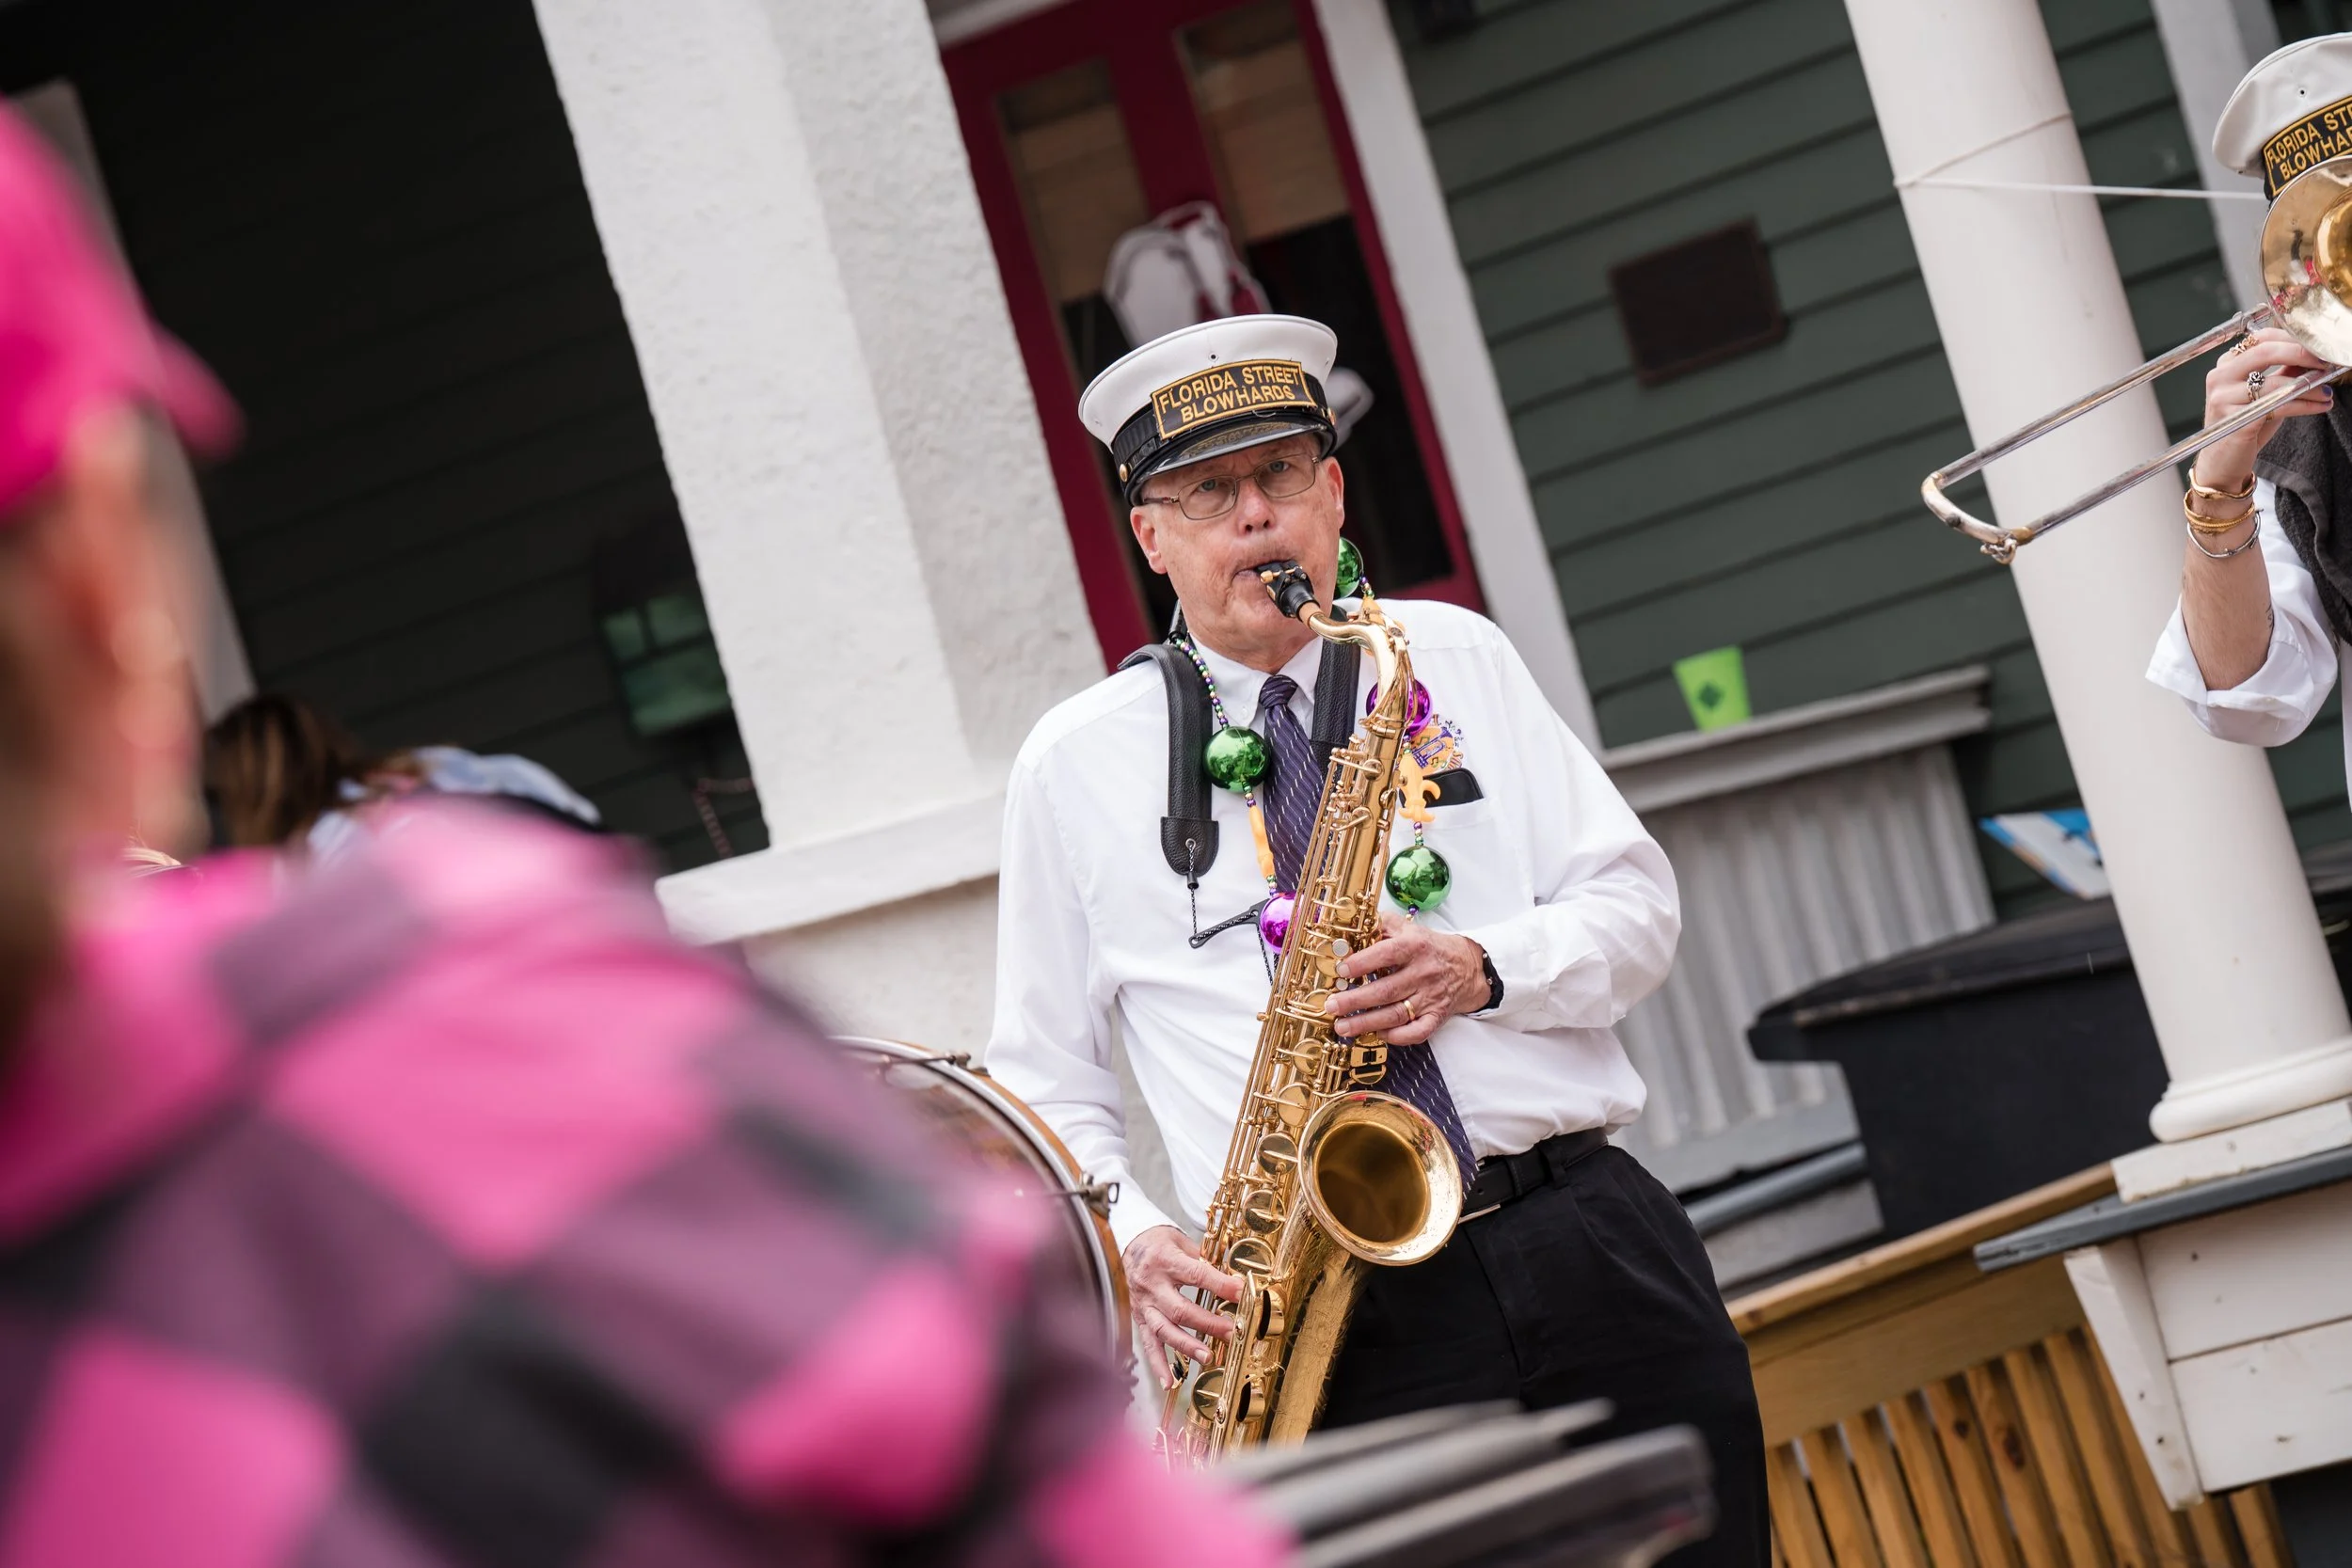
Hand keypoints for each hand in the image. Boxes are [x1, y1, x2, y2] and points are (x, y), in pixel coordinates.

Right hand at [1124, 1225, 1241, 1386]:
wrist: (1128, 1243)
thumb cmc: (1159, 1242)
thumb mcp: (1181, 1241)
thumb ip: (1205, 1261)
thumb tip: (1234, 1280)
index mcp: (1165, 1260)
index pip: (1197, 1275)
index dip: (1221, 1286)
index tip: (1242, 1293)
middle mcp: (1152, 1285)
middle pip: (1181, 1309)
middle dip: (1208, 1323)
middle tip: (1232, 1332)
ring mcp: (1144, 1304)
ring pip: (1164, 1330)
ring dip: (1186, 1346)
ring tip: (1207, 1357)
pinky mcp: (1140, 1318)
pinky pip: (1148, 1344)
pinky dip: (1158, 1365)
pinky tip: (1169, 1383)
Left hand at [1327, 912, 1488, 1045]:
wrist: (1466, 966)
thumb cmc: (1428, 947)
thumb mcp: (1407, 928)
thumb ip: (1380, 925)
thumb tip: (1349, 929)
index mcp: (1415, 946)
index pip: (1387, 954)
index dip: (1362, 963)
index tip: (1341, 970)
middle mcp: (1423, 973)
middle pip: (1386, 990)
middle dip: (1355, 1000)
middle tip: (1331, 1006)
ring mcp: (1430, 998)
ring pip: (1396, 1015)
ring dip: (1366, 1023)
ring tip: (1342, 1026)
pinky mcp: (1436, 1017)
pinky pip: (1416, 1032)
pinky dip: (1396, 1037)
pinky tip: (1376, 1034)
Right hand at [2195, 327, 2337, 491]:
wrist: (2223, 462)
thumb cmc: (2245, 426)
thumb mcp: (2266, 394)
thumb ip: (2284, 372)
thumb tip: (2314, 356)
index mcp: (2226, 365)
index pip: (2261, 339)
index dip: (2293, 339)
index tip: (2317, 347)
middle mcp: (2220, 378)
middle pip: (2265, 352)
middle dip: (2302, 354)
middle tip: (2326, 362)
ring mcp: (2223, 399)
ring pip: (2276, 384)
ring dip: (2311, 386)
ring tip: (2327, 392)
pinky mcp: (2235, 421)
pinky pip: (2278, 406)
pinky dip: (2305, 405)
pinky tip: (2321, 406)